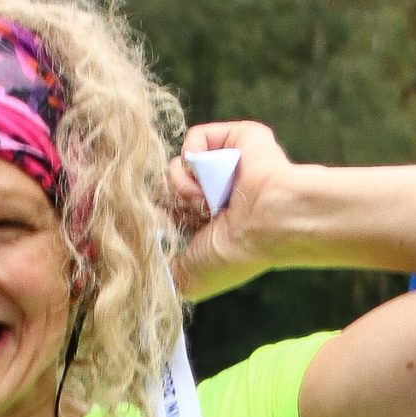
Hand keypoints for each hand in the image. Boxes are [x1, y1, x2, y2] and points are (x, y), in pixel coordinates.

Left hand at [170, 121, 308, 305]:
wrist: (267, 222)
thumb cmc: (235, 253)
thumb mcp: (191, 279)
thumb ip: (165, 275)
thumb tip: (147, 266)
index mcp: (207, 224)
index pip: (166, 214)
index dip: (161, 222)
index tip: (169, 233)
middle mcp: (214, 193)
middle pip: (165, 188)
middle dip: (171, 204)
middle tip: (193, 216)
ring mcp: (222, 165)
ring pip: (176, 165)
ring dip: (184, 186)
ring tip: (208, 200)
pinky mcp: (231, 137)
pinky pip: (194, 139)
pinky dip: (197, 157)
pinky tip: (213, 175)